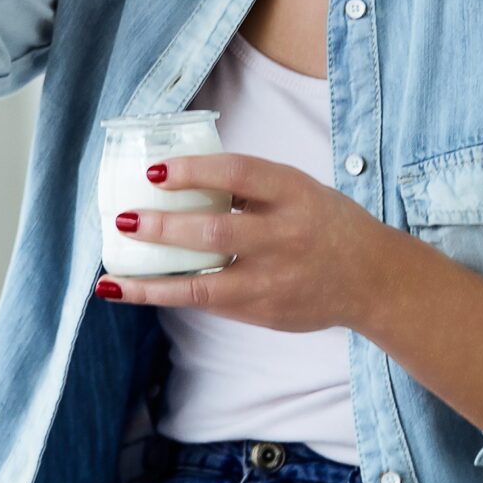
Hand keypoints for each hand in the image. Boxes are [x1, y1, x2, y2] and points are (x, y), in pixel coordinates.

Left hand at [95, 153, 384, 333]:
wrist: (370, 278)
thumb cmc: (322, 222)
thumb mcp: (297, 189)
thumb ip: (249, 186)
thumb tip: (180, 175)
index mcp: (293, 192)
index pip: (238, 174)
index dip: (193, 171)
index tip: (154, 170)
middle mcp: (284, 236)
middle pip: (215, 232)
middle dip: (164, 227)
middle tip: (125, 219)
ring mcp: (273, 279)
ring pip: (204, 284)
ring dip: (153, 281)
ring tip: (112, 278)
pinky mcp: (264, 312)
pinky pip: (209, 303)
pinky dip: (170, 296)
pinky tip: (137, 292)